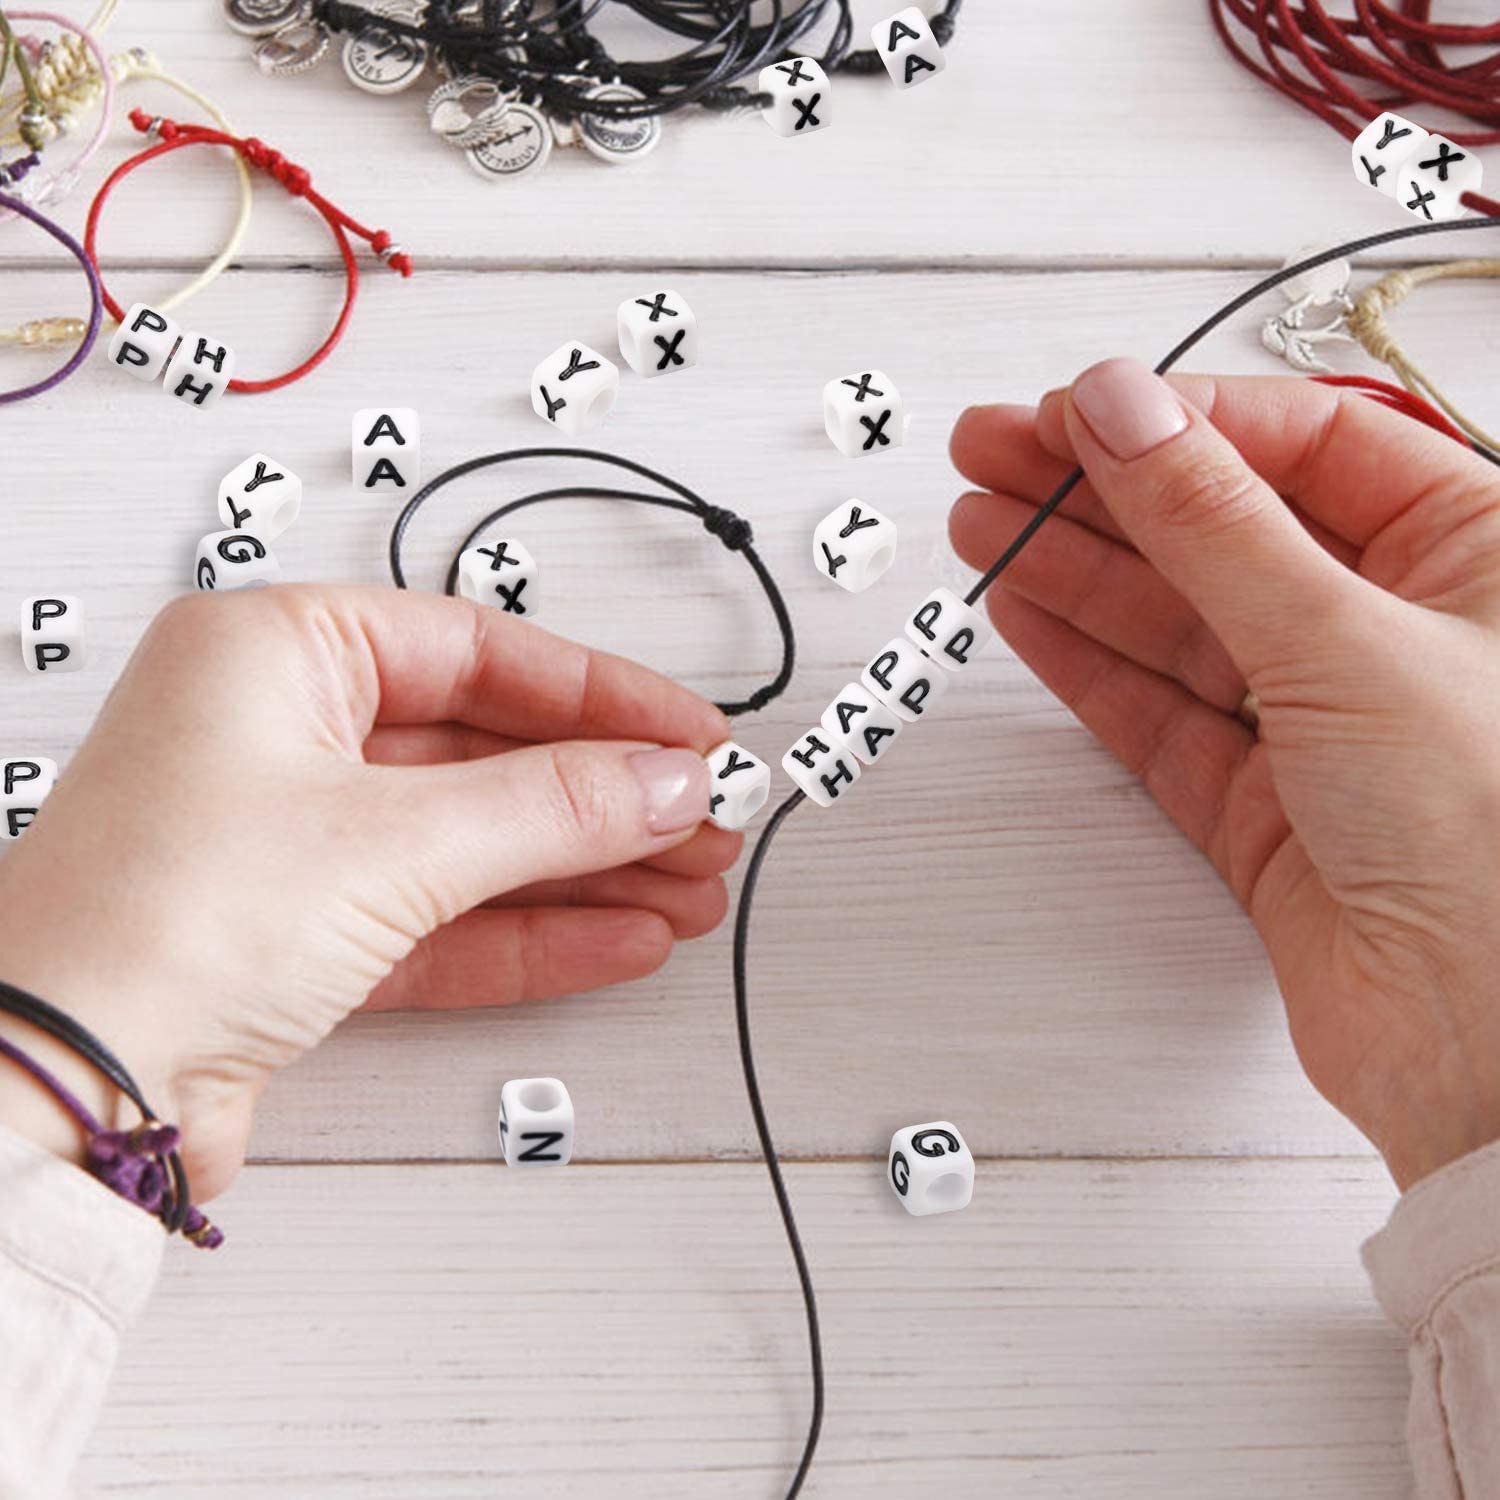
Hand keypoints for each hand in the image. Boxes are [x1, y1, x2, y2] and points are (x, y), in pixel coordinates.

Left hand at [0, 587, 737, 1200]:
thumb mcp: (397, 837)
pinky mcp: (304, 935)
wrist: (57, 1093)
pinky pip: (446, 914)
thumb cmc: (157, 924)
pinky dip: (533, 928)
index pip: (480, 650)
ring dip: (587, 868)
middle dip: (607, 795)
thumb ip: (555, 804)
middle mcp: (279, 734)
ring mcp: (292, 839)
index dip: (602, 695)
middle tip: (704, 818)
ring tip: (687, 886)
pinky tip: (619, 935)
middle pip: (487, 750)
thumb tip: (664, 779)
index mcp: (275, 654)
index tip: (689, 733)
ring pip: (475, 839)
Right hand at [950, 359, 1499, 1189]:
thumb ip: (1214, 522)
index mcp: (1477, 554)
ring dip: (1077, 570)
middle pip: (1227, 531)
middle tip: (994, 455)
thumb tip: (1121, 411)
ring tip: (981, 522)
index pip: (1305, 446)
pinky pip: (1162, 715)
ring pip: (1180, 623)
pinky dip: (1090, 665)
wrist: (1490, 1053)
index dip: (1180, 422)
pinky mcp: (1267, 809)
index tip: (1074, 412)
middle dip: (1105, 491)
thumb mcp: (1345, 636)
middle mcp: (1402, 633)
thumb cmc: (1496, 840)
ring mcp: (1328, 724)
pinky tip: (1026, 611)